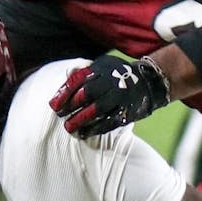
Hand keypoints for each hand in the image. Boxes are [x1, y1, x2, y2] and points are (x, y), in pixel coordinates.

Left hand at [49, 55, 168, 138]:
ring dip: (80, 119)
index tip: (53, 105)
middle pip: (87, 93)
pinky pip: (110, 121)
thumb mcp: (102, 67)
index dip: (64, 92)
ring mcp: (121, 96)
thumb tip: (63, 83)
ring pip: (97, 109)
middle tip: (59, 115)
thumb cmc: (117, 75)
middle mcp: (112, 81)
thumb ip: (83, 74)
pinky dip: (95, 128)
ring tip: (69, 127)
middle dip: (71, 106)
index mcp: (102, 68)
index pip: (79, 79)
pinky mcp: (128, 111)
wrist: (148, 82)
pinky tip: (84, 133)